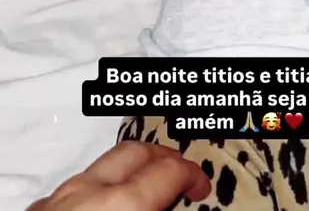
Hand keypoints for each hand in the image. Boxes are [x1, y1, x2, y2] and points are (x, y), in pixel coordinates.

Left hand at [27, 141, 210, 210]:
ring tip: (146, 192)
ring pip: (100, 167)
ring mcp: (57, 201)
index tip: (200, 187)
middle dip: (162, 157)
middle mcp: (87, 193)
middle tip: (180, 174)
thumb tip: (172, 209)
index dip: (190, 175)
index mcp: (121, 205)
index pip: (166, 171)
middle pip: (134, 153)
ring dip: (129, 172)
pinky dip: (99, 191)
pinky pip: (75, 190)